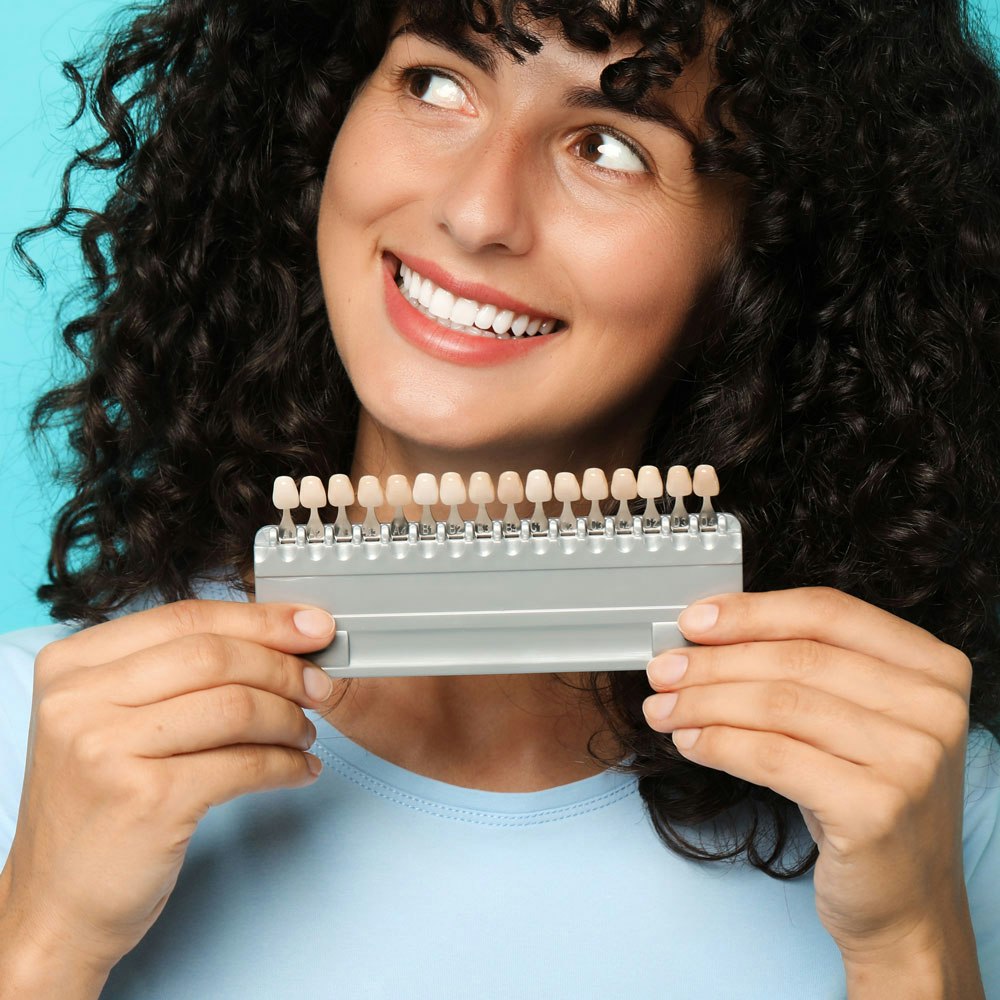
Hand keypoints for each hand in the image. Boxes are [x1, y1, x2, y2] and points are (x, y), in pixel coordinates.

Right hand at [1, 599, 339, 976]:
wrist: (56, 908)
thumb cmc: (98, 807)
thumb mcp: (110, 720)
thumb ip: (173, 672)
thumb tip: (276, 636)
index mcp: (72, 664)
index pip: (187, 616)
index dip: (262, 618)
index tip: (312, 626)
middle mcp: (79, 699)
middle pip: (216, 655)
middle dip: (285, 668)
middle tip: (320, 685)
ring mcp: (108, 748)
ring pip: (236, 706)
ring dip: (290, 719)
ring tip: (306, 735)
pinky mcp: (147, 799)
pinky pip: (244, 763)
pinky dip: (286, 764)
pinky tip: (299, 770)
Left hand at [643, 587, 973, 960]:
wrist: (906, 901)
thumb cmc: (867, 798)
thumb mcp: (851, 720)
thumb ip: (802, 668)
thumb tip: (706, 636)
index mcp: (933, 667)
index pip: (827, 612)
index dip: (752, 612)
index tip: (695, 619)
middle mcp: (934, 707)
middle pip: (795, 658)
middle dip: (713, 662)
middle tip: (662, 670)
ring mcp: (911, 759)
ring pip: (776, 704)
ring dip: (703, 703)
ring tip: (663, 708)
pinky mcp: (876, 808)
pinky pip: (771, 757)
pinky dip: (718, 745)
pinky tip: (689, 743)